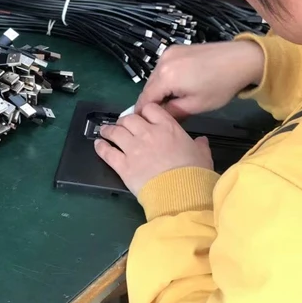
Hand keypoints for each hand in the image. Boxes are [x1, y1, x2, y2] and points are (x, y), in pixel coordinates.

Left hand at [97, 104, 213, 195]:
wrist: (181, 194)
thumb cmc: (194, 173)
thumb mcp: (202, 155)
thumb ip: (200, 145)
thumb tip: (201, 140)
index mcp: (167, 127)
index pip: (150, 108)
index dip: (144, 112)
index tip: (143, 117)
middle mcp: (147, 133)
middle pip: (129, 119)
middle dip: (125, 121)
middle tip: (123, 126)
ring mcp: (133, 148)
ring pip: (115, 132)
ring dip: (109, 130)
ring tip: (105, 131)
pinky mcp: (123, 165)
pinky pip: (107, 152)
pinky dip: (101, 147)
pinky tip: (99, 145)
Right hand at [135, 40, 264, 117]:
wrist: (240, 60)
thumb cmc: (220, 86)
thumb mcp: (196, 106)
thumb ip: (172, 113)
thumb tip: (158, 119)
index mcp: (166, 76)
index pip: (145, 99)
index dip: (144, 114)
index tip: (148, 125)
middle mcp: (162, 61)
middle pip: (149, 87)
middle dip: (155, 101)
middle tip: (166, 115)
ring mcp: (168, 53)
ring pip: (155, 78)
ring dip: (161, 90)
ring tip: (176, 100)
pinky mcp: (176, 49)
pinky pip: (163, 68)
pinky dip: (167, 79)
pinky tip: (181, 85)